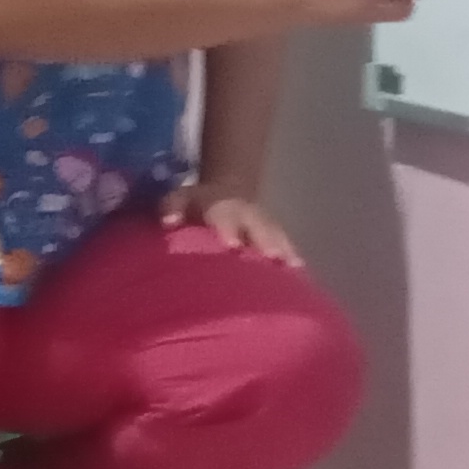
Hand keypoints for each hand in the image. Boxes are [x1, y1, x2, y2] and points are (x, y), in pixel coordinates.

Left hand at [163, 180, 301, 262]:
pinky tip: (299, 273)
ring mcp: (263, 223)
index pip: (222, 213)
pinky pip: (286, 244)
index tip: (231, 244)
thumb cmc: (195, 206)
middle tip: (271, 256)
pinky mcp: (275, 236)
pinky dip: (292, 257)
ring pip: (275, 233)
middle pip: (257, 223)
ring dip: (284, 249)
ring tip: (291, 267)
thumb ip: (172, 208)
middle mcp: (246, 213)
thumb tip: (168, 222)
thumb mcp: (178, 199)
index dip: (228, 226)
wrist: (226, 194)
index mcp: (219, 204)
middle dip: (264, 238)